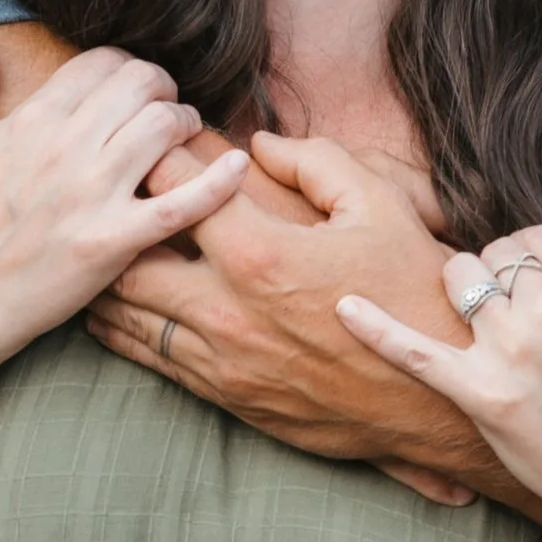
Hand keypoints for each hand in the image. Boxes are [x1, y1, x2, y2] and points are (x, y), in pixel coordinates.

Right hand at [0, 23, 247, 378]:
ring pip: (166, 127)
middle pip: (142, 84)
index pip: (101, 61)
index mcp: (31, 120)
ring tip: (185, 138)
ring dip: (186, 123)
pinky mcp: (114, 242)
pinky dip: (217, 181)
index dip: (126, 66)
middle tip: (166, 108)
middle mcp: (66, 148)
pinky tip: (236, 167)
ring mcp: (92, 195)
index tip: (132, 88)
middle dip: (162, 87)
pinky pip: (183, 202)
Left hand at [85, 129, 504, 506]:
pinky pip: (152, 360)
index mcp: (260, 255)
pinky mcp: (229, 398)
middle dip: (115, 220)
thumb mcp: (381, 206)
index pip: (172, 190)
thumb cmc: (414, 293)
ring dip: (109, 278)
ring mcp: (223, 362)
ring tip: (101, 248)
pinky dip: (126, 328)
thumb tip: (260, 143)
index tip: (154, 140)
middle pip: (127, 258)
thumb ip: (315, 161)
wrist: (440, 400)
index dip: (156, 156)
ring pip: (128, 316)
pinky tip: (119, 307)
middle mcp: (227, 312)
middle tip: (113, 197)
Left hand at [337, 207, 541, 541]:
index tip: (527, 282)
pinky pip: (415, 350)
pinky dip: (376, 328)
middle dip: (494, 273)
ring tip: (477, 326)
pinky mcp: (478, 391)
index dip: (527, 255)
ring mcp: (508, 348)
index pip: (533, 234)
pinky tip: (343, 309)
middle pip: (492, 254)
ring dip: (461, 293)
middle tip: (506, 313)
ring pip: (458, 279)